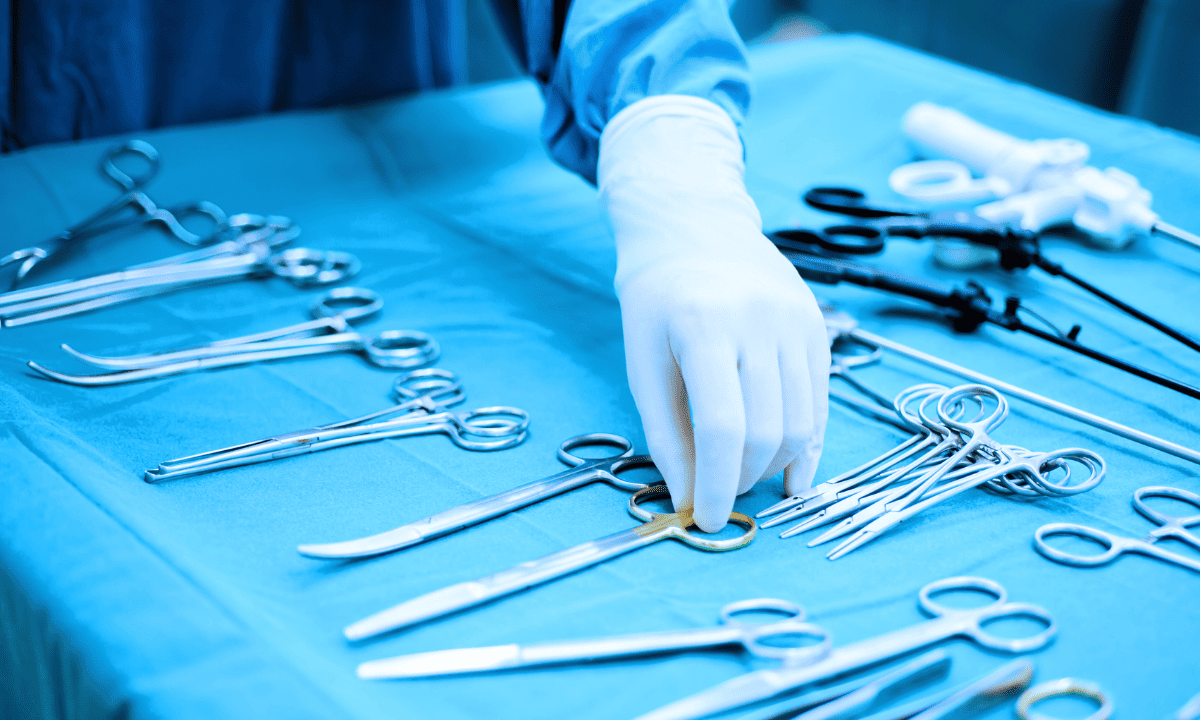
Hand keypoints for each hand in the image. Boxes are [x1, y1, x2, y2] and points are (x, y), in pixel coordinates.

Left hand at [598, 96, 829, 531]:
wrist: (695, 227)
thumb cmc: (657, 298)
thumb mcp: (643, 364)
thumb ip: (667, 435)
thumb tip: (691, 500)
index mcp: (705, 325)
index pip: (724, 428)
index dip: (717, 484)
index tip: (707, 519)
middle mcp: (761, 320)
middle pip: (767, 430)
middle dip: (743, 480)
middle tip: (719, 496)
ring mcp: (798, 321)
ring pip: (801, 422)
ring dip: (773, 467)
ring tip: (744, 479)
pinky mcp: (818, 328)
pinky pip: (820, 402)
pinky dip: (805, 444)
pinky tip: (790, 473)